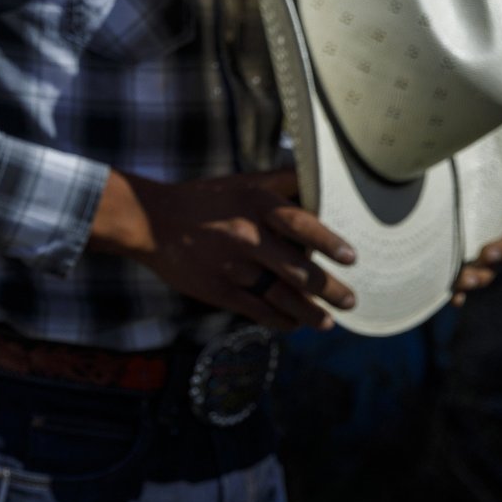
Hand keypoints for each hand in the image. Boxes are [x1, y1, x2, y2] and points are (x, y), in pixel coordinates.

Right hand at [88, 168, 355, 331]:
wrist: (150, 221)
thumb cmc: (202, 199)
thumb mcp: (242, 181)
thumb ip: (281, 181)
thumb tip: (318, 178)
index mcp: (256, 204)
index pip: (302, 224)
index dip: (329, 242)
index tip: (351, 258)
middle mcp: (247, 236)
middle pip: (298, 270)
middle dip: (329, 289)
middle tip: (351, 300)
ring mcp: (232, 266)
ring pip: (281, 296)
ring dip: (309, 313)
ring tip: (328, 322)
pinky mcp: (217, 289)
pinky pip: (256, 310)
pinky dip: (279, 319)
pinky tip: (293, 323)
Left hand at [451, 176, 501, 305]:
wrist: (430, 168)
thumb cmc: (472, 168)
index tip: (490, 249)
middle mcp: (485, 238)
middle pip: (494, 264)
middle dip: (486, 270)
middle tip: (472, 272)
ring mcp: (465, 251)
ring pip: (476, 275)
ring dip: (472, 281)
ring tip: (462, 280)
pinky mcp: (443, 258)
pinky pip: (453, 281)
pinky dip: (456, 293)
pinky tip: (453, 299)